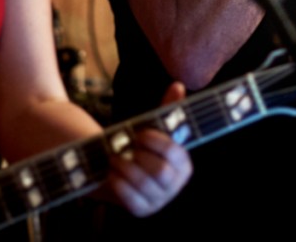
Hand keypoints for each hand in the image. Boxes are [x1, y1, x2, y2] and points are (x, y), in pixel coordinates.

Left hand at [103, 82, 192, 216]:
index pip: (175, 153)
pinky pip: (131, 200)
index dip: (157, 142)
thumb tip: (177, 85)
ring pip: (144, 185)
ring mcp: (159, 201)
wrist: (119, 169)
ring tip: (113, 158)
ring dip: (125, 168)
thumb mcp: (152, 128)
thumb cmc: (139, 146)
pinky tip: (111, 173)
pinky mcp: (142, 210)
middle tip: (124, 147)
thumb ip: (166, 109)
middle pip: (161, 171)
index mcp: (184, 164)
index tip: (140, 134)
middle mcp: (175, 185)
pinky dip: (119, 184)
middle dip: (139, 157)